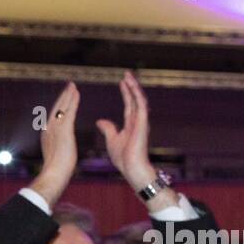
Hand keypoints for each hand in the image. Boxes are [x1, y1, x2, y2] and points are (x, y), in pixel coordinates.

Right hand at [28, 82, 79, 207]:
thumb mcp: (59, 154)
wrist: (54, 173)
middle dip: (63, 97)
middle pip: (57, 108)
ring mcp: (55, 128)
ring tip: (73, 86)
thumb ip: (61, 147)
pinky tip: (77, 94)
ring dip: (68, 95)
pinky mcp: (63, 130)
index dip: (61, 106)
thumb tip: (64, 148)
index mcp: (48, 133)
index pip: (55, 116)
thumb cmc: (59, 170)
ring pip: (62, 107)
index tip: (66, 98)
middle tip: (70, 86)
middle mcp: (49, 127)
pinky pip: (68, 112)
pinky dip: (72, 101)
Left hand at [96, 71, 162, 204]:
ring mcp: (142, 123)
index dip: (126, 93)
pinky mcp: (142, 124)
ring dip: (135, 87)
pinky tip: (131, 85)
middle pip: (136, 100)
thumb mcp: (112, 140)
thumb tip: (101, 121)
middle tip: (127, 74)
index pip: (129, 105)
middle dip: (132, 87)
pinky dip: (136, 94)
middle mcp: (139, 122)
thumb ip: (108, 129)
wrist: (132, 170)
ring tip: (129, 75)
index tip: (122, 82)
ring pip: (140, 100)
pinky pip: (141, 106)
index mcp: (132, 125)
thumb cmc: (124, 159)